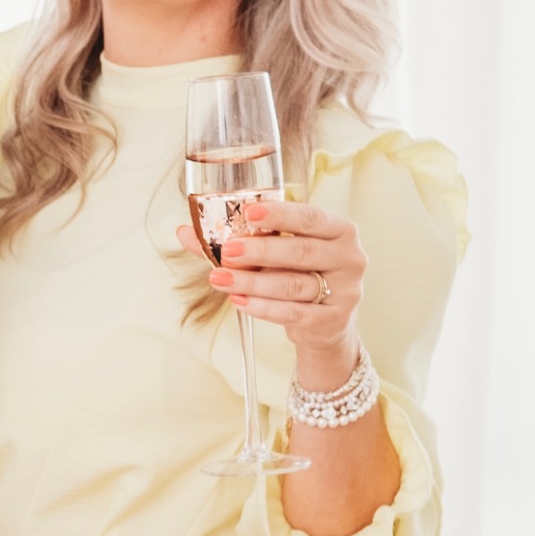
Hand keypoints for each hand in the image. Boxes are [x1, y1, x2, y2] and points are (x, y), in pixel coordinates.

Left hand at [176, 199, 365, 384]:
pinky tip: (239, 301)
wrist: (325, 323)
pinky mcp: (333, 320)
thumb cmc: (298, 275)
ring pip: (293, 285)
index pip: (311, 217)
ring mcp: (345, 291)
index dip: (281, 215)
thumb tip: (185, 232)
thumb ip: (236, 240)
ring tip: (220, 278)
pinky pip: (293, 313)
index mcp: (339, 230)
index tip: (249, 212)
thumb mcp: (276, 254)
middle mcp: (349, 258)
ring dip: (253, 282)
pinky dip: (263, 307)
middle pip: (300, 251)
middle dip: (260, 251)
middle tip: (227, 250)